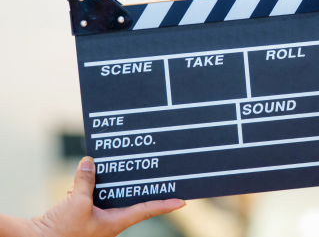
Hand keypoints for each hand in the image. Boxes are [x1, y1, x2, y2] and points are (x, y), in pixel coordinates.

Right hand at [27, 157, 184, 236]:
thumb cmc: (61, 231)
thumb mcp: (76, 203)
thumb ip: (86, 182)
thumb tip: (89, 163)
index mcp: (115, 223)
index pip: (146, 211)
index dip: (165, 205)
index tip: (182, 201)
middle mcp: (108, 222)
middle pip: (128, 200)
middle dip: (137, 186)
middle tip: (154, 171)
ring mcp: (95, 219)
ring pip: (109, 196)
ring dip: (110, 182)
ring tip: (115, 163)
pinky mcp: (80, 215)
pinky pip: (91, 197)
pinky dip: (89, 185)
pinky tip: (85, 172)